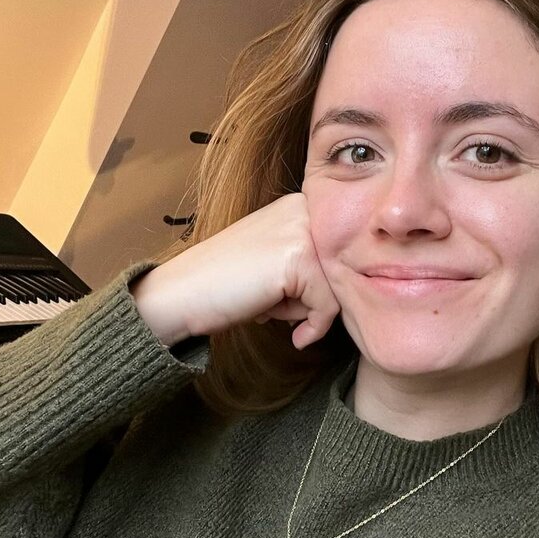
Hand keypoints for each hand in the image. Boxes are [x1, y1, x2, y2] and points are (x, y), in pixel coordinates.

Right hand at [130, 193, 339, 349]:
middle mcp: (304, 208)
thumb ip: (315, 265)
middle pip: (344, 270)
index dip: (323, 287)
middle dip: (317, 298)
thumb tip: (357, 287)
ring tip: (271, 306)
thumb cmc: (226, 285)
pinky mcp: (299, 257)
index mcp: (300, 204)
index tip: (290, 300)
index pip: (341, 256)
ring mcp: (302, 229)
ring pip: (340, 288)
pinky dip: (314, 326)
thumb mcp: (279, 264)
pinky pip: (329, 305)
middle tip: (276, 304)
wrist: (181, 294)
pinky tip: (291, 333)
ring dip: (311, 312)